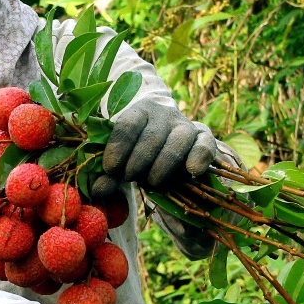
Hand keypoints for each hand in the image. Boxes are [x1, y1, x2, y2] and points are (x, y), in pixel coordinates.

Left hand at [91, 98, 218, 198]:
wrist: (165, 143)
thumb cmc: (137, 153)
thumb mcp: (121, 161)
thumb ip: (110, 175)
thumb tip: (98, 191)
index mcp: (138, 113)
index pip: (128, 124)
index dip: (118, 147)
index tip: (111, 169)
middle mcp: (163, 115)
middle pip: (152, 135)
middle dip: (139, 160)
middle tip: (130, 177)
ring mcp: (185, 125)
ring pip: (178, 140)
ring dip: (163, 164)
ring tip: (152, 182)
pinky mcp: (203, 138)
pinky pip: (205, 144)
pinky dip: (200, 157)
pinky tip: (191, 171)